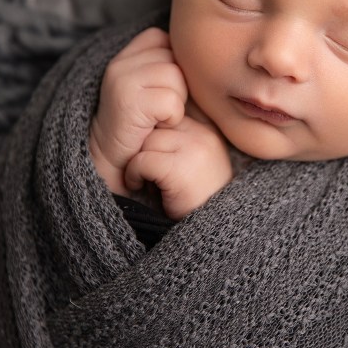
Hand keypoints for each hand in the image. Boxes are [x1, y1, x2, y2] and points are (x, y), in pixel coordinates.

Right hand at [89, 27, 186, 194]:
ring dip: (177, 102)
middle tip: (161, 108)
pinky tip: (157, 126)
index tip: (163, 89)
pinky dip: (172, 117)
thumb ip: (167, 66)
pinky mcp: (129, 101)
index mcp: (126, 56)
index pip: (164, 39)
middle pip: (174, 59)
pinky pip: (171, 101)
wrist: (113, 160)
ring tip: (159, 117)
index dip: (174, 64)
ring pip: (176, 77)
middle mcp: (120, 63)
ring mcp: (123, 80)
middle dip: (179, 86)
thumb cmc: (142, 124)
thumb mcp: (151, 87)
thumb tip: (204, 54)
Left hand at [124, 100, 232, 219]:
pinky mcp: (181, 167)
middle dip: (145, 149)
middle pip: (155, 126)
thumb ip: (176, 140)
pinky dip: (135, 174)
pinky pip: (143, 159)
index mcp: (207, 129)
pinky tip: (143, 187)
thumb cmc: (196, 200)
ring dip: (139, 162)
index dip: (154, 135)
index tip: (151, 157)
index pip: (167, 114)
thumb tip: (146, 122)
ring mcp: (195, 148)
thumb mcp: (190, 162)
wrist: (212, 232)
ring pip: (147, 141)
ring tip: (147, 181)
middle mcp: (204, 134)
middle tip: (148, 173)